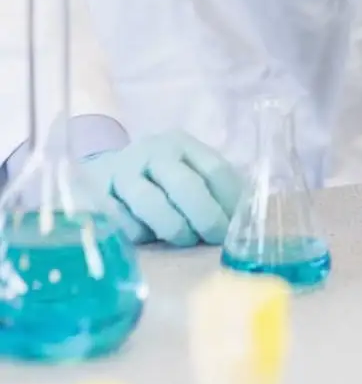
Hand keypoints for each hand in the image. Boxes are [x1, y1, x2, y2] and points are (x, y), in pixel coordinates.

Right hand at [86, 131, 243, 246]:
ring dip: (175, 228)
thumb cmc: (158, 178)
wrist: (103, 167)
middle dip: (206, 217)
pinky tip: (150, 237)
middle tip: (215, 239)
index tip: (238, 226)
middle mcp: (153, 152)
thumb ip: (211, 189)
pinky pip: (124, 224)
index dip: (231, 201)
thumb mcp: (186, 170)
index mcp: (182, 144)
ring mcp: (123, 172)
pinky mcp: (98, 196)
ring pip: (152, 204)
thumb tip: (240, 221)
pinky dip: (142, 236)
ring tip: (185, 239)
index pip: (215, 170)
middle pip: (185, 185)